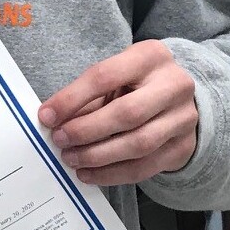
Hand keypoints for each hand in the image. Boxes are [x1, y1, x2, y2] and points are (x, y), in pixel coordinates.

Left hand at [37, 40, 197, 185]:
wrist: (182, 98)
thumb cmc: (138, 83)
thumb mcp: (117, 76)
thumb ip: (89, 95)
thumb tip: (52, 120)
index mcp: (150, 56)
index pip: (105, 76)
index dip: (72, 98)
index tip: (47, 116)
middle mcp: (174, 85)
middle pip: (127, 113)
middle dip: (87, 130)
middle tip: (60, 140)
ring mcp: (183, 118)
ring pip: (138, 143)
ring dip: (98, 155)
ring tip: (72, 159)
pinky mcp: (183, 147)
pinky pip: (145, 167)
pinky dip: (113, 173)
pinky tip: (90, 173)